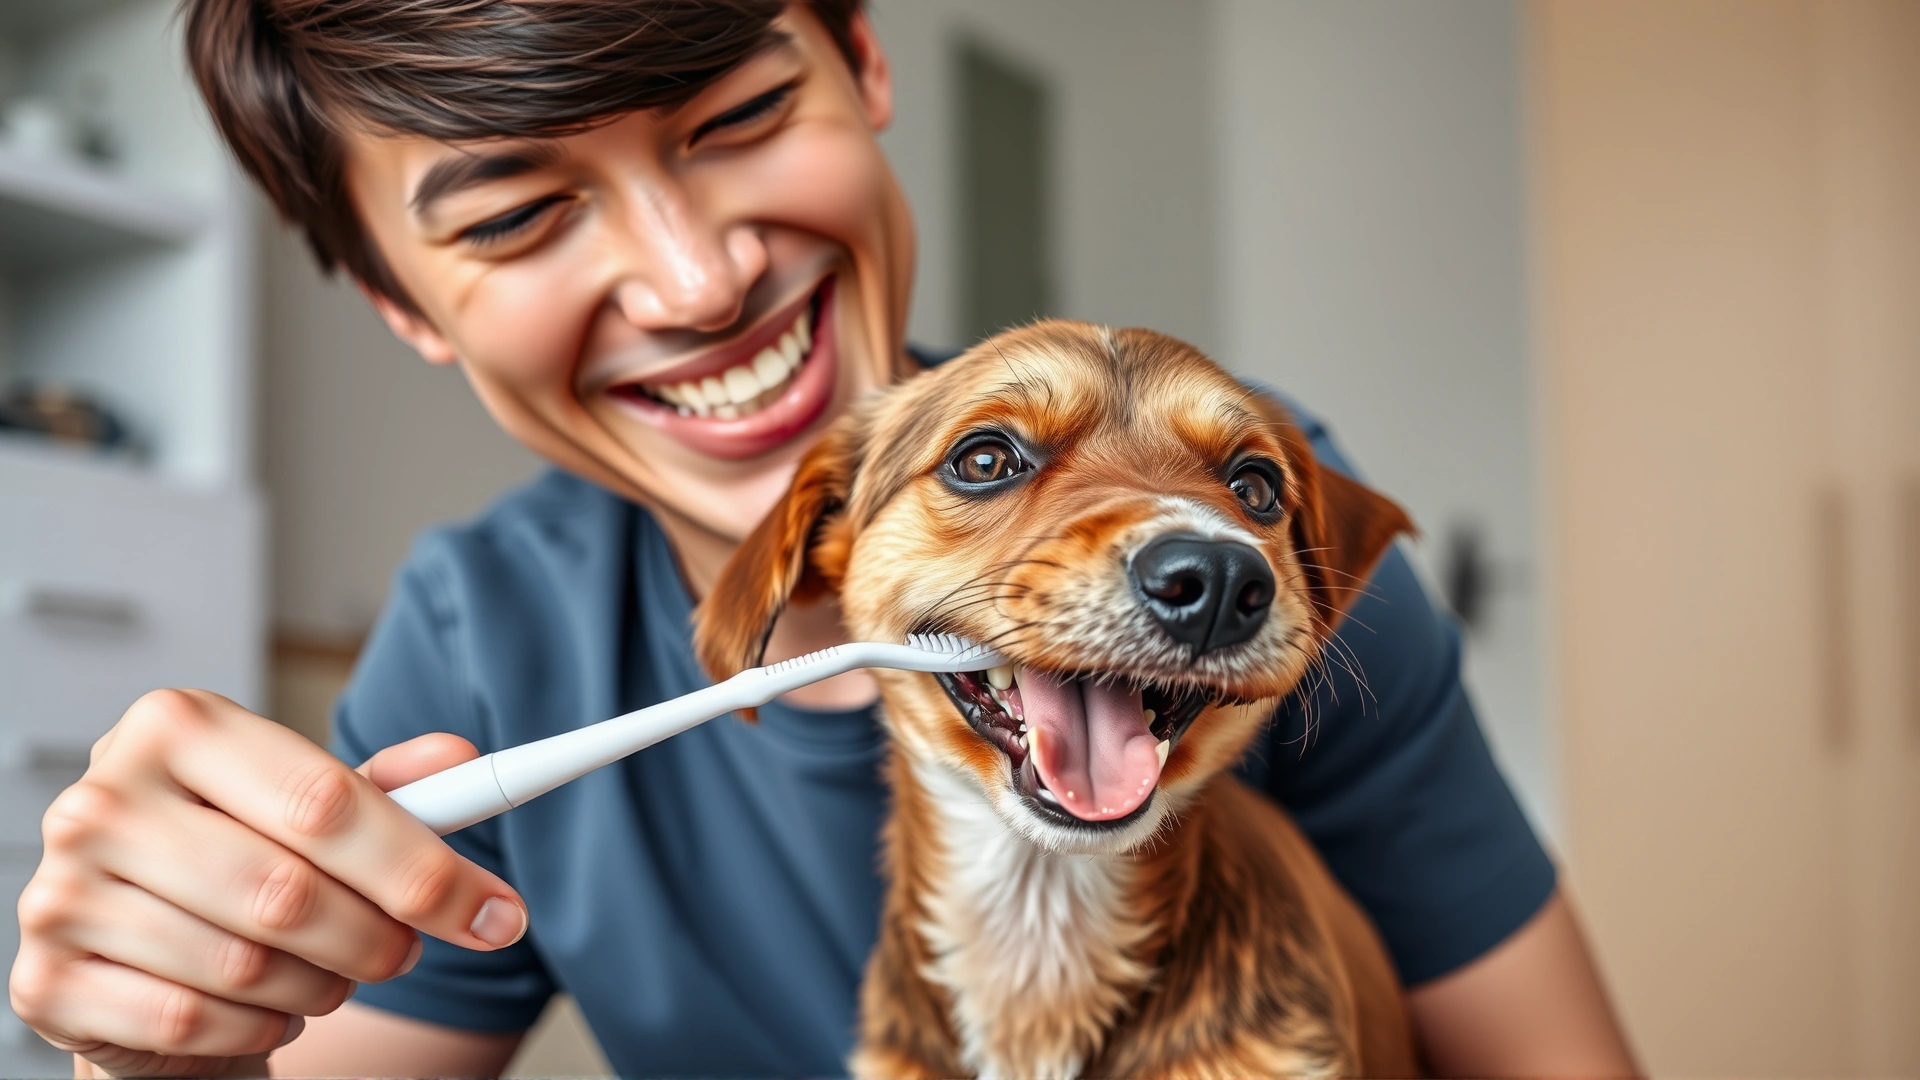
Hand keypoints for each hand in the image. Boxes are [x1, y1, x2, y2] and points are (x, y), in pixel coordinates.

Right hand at [7, 689, 527, 1077]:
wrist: (145, 953)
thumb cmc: (244, 864)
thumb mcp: (316, 812)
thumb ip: (393, 787)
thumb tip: (461, 754)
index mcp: (178, 726)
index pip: (328, 801)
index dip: (427, 870)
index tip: (497, 915)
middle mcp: (106, 798)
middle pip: (291, 891)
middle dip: (377, 939)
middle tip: (404, 951)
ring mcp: (61, 890)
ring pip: (247, 965)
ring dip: (320, 985)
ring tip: (326, 971)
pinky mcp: (47, 980)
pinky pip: (191, 1021)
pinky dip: (254, 1026)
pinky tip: (260, 1004)